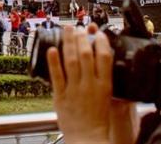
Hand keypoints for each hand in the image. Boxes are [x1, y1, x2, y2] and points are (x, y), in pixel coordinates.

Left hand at [47, 25, 112, 143]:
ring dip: (68, 42)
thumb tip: (103, 60)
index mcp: (104, 85)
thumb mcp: (108, 97)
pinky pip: (57, 76)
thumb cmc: (98, 120)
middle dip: (82, 38)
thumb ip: (104, 79)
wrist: (88, 139)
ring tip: (67, 29)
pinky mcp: (61, 96)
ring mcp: (74, 90)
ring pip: (71, 61)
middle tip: (79, 27)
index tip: (98, 32)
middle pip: (86, 55)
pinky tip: (52, 49)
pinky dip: (54, 62)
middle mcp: (90, 85)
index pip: (104, 57)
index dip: (100, 41)